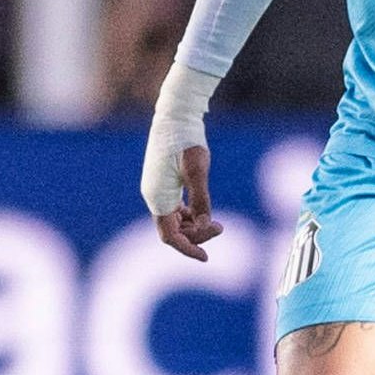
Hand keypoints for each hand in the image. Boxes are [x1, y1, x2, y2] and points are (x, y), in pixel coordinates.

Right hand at [148, 142, 222, 260]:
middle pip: (173, 231)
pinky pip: (173, 210)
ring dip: (193, 227)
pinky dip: (189, 216)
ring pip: (174, 221)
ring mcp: (157, 190)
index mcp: (157, 197)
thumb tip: (205, 225)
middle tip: (221, 226)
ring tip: (217, 222)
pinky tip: (203, 213)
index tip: (206, 258)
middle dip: (196, 235)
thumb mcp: (197, 171)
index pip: (170, 236)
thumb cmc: (186, 141)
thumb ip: (201, 200)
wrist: (176, 116)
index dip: (188, 249)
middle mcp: (153, 196)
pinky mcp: (163, 183)